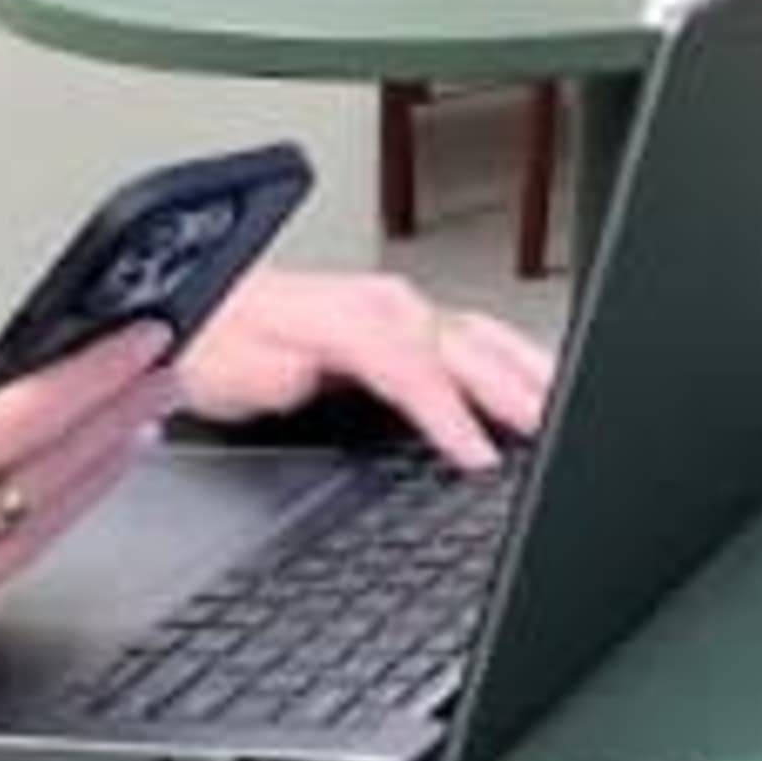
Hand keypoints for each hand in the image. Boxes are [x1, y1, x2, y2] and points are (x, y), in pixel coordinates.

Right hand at [0, 318, 175, 707]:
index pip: (24, 418)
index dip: (96, 374)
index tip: (145, 337)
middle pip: (57, 471)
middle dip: (125, 411)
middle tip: (171, 366)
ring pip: (51, 524)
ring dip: (107, 464)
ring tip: (146, 414)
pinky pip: (13, 567)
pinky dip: (53, 516)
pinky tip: (76, 480)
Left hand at [180, 267, 551, 471]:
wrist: (197, 313)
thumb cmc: (213, 344)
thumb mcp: (224, 367)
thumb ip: (270, 372)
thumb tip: (302, 374)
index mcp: (344, 314)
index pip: (414, 366)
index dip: (450, 413)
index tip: (480, 455)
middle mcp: (380, 304)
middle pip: (461, 344)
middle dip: (513, 384)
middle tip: (557, 424)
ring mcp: (396, 308)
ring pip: (476, 333)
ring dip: (523, 366)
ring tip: (564, 398)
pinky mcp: (402, 319)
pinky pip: (469, 333)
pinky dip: (507, 355)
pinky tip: (527, 374)